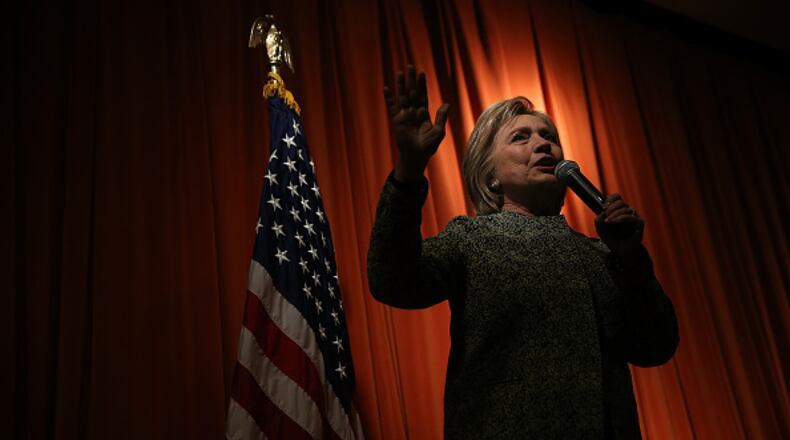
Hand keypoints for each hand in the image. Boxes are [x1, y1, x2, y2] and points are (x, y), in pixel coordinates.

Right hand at [384, 65, 449, 182]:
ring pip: (402, 96)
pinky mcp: (397, 120)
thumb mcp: (438, 132)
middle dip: (411, 80)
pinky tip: (387, 88)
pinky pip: (392, 106)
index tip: (421, 73)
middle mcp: (413, 111)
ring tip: (399, 73)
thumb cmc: (428, 147)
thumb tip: (447, 104)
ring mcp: (404, 115)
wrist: (416, 157)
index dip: (422, 84)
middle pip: (412, 92)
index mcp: (424, 113)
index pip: (423, 95)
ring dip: (401, 85)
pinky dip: (389, 98)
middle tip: (410, 66)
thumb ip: (441, 118)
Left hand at [595, 194, 644, 258]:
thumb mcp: (601, 230)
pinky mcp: (639, 222)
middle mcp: (627, 213)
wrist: (622, 252)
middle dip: (611, 206)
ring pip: (625, 208)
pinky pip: (631, 216)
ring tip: (608, 221)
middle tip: (605, 213)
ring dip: (614, 213)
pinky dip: (620, 218)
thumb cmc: (613, 240)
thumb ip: (598, 220)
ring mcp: (634, 217)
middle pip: (621, 201)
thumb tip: (602, 211)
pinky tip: (613, 222)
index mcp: (618, 211)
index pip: (617, 198)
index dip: (610, 199)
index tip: (603, 207)